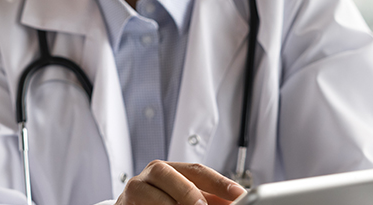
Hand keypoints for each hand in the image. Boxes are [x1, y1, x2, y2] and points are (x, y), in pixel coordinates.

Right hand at [114, 160, 245, 204]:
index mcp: (169, 170)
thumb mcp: (189, 200)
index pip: (197, 170)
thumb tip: (236, 202)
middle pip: (165, 173)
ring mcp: (133, 191)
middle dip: (186, 191)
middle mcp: (148, 177)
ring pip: (147, 192)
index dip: (219, 182)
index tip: (240, 195)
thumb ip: (211, 201)